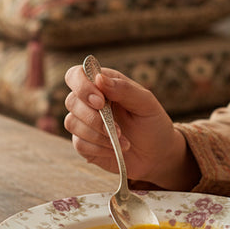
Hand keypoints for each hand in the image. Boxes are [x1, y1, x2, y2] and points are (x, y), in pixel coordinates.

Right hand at [64, 65, 198, 189]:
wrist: (158, 153)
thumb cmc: (152, 123)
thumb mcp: (145, 103)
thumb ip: (124, 89)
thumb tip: (99, 78)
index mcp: (103, 85)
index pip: (77, 75)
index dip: (82, 86)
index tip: (100, 101)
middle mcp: (90, 101)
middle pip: (71, 101)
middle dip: (93, 117)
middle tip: (118, 129)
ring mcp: (85, 123)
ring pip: (72, 123)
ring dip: (98, 134)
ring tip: (122, 141)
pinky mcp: (84, 144)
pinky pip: (79, 144)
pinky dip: (99, 148)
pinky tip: (115, 150)